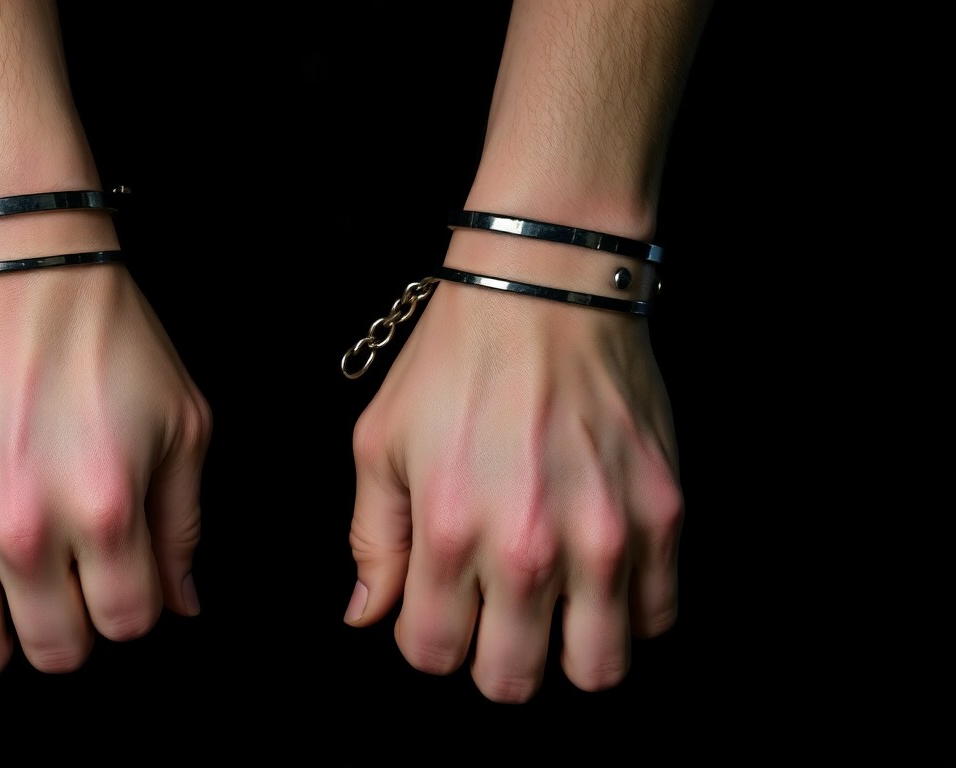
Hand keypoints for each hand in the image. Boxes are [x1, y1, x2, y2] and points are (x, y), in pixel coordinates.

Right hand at [0, 265, 210, 676]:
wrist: (12, 263)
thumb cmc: (105, 337)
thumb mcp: (181, 423)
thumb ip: (183, 525)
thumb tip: (180, 604)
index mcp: (106, 509)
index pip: (126, 624)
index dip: (131, 609)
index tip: (121, 580)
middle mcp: (23, 528)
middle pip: (53, 652)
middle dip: (72, 629)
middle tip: (68, 584)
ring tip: (9, 583)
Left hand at [345, 271, 680, 701]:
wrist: (547, 287)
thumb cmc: (455, 360)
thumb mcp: (381, 441)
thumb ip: (372, 538)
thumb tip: (366, 614)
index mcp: (452, 531)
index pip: (434, 654)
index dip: (429, 641)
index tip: (439, 610)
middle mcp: (532, 547)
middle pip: (514, 682)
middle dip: (494, 662)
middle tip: (494, 618)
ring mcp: (608, 535)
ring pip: (598, 668)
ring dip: (567, 652)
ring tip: (554, 609)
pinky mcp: (664, 513)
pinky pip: (658, 614)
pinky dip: (628, 611)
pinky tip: (601, 574)